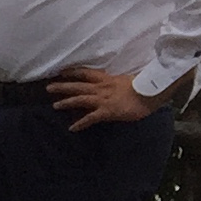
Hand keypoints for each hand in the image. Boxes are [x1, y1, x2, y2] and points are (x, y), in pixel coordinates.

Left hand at [47, 65, 170, 130]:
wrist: (152, 93)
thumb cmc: (144, 86)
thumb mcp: (127, 81)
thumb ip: (116, 83)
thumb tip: (114, 85)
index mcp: (107, 79)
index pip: (86, 73)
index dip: (73, 72)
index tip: (61, 72)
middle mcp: (102, 87)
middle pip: (78, 85)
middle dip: (62, 86)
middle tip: (48, 87)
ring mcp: (103, 99)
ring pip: (80, 99)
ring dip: (66, 102)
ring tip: (54, 106)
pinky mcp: (107, 111)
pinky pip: (90, 118)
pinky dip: (80, 123)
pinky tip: (72, 128)